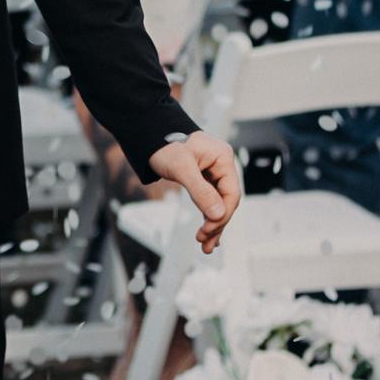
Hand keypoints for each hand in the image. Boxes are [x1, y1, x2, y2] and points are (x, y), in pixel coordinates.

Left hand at [148, 131, 240, 253]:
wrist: (148, 134)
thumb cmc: (164, 144)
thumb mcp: (181, 168)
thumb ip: (200, 191)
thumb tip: (218, 215)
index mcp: (223, 158)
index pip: (231, 193)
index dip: (222, 214)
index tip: (208, 229)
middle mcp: (221, 165)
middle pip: (226, 201)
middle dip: (216, 224)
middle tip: (205, 243)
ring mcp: (212, 172)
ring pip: (217, 203)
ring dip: (212, 224)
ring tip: (205, 246)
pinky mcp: (202, 178)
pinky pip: (209, 200)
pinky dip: (206, 216)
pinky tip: (207, 233)